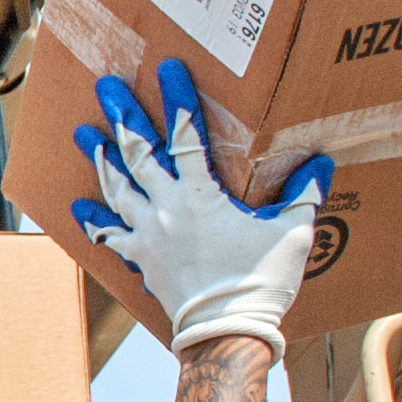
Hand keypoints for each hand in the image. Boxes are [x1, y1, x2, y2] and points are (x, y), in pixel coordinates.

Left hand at [64, 58, 329, 356]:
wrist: (224, 333)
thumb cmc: (260, 283)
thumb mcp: (292, 234)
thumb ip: (304, 194)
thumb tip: (322, 162)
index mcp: (202, 196)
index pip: (187, 135)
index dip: (177, 99)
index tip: (167, 68)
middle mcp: (167, 209)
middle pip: (139, 152)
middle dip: (122, 116)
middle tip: (106, 86)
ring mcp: (149, 235)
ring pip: (117, 187)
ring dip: (101, 158)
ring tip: (84, 132)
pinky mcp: (141, 260)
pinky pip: (111, 236)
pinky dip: (95, 220)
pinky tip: (79, 205)